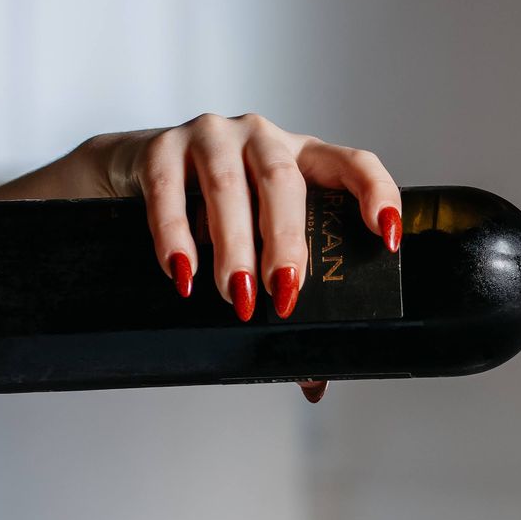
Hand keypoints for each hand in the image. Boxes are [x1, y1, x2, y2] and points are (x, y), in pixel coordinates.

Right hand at [73, 113, 401, 324]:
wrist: (131, 172)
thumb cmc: (213, 210)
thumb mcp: (256, 240)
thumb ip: (284, 294)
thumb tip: (311, 382)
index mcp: (304, 158)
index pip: (354, 163)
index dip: (377, 193)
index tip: (388, 237)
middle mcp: (263, 139)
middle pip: (284, 181)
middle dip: (286, 241)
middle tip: (284, 293)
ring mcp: (211, 136)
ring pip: (227, 186)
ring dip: (232, 246)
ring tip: (235, 294)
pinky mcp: (160, 147)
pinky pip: (169, 191)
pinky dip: (175, 236)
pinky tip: (184, 273)